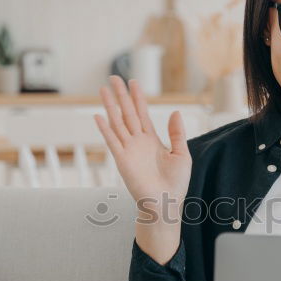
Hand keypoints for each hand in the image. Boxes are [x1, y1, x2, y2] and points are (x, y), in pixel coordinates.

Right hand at [94, 75, 191, 215]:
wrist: (165, 203)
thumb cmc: (175, 184)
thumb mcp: (182, 154)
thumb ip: (177, 134)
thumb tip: (175, 112)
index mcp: (152, 140)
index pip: (142, 113)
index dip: (138, 97)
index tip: (133, 82)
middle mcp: (138, 142)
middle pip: (127, 113)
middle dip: (121, 95)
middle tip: (113, 77)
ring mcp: (129, 150)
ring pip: (117, 122)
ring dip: (110, 106)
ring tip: (103, 89)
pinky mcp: (122, 160)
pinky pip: (112, 141)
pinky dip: (105, 128)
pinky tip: (99, 115)